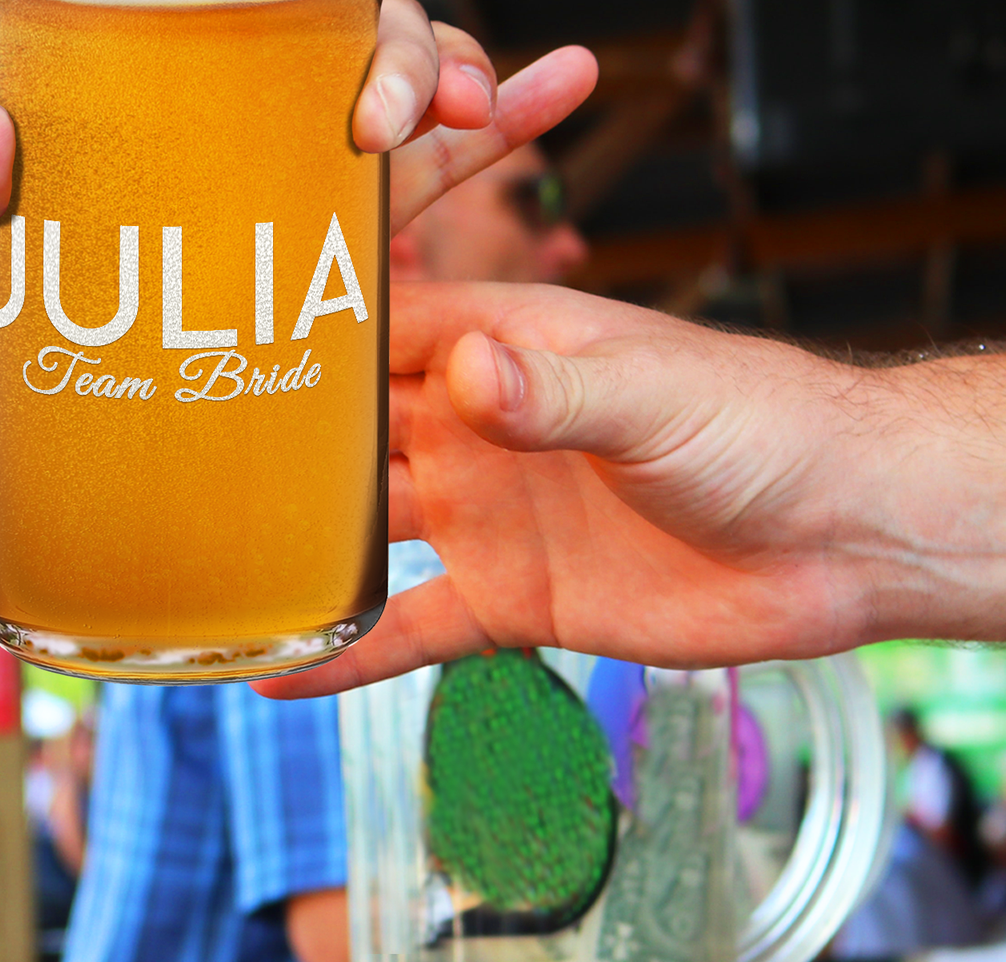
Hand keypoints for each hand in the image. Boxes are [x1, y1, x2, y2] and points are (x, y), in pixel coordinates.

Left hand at [0, 0, 596, 403]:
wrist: (36, 384)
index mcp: (182, 62)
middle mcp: (260, 100)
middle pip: (367, 34)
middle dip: (410, 51)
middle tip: (393, 119)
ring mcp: (306, 166)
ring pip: (416, 99)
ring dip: (469, 88)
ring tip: (484, 114)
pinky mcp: (338, 237)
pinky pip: (439, 175)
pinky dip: (506, 132)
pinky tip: (562, 91)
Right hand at [257, 283, 1005, 697]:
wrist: (833, 532)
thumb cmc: (754, 424)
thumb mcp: (656, 394)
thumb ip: (558, 389)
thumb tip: (466, 372)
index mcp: (505, 351)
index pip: (383, 329)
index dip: (305, 332)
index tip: (211, 338)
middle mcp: (480, 427)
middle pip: (355, 430)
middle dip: (277, 443)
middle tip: (171, 463)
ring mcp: (490, 514)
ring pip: (371, 529)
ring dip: (299, 547)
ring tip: (201, 565)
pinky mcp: (514, 598)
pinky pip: (416, 627)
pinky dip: (354, 649)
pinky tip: (283, 675)